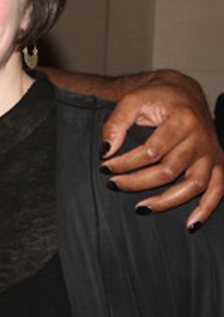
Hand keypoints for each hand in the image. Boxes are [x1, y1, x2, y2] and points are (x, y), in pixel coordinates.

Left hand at [100, 70, 223, 228]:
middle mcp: (201, 137)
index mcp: (182, 119)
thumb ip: (116, 123)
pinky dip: (207, 208)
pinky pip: (219, 189)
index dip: (125, 163)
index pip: (151, 151)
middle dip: (137, 182)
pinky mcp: (218, 162)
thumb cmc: (155, 98)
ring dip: (167, 201)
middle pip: (169, 170)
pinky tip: (191, 224)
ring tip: (140, 208)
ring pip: (195, 185)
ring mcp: (212, 152)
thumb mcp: (132, 100)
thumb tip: (105, 150)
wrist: (184, 92)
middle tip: (113, 184)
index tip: (104, 166)